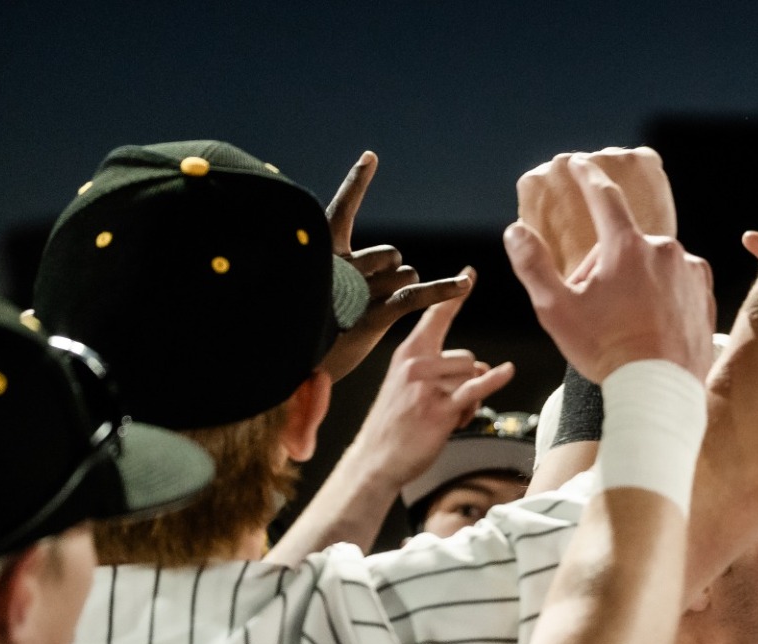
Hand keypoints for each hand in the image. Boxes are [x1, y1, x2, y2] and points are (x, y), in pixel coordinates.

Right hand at [322, 151, 474, 380]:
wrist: (291, 371)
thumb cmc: (307, 335)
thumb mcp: (324, 296)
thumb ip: (350, 276)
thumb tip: (397, 266)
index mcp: (322, 255)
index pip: (341, 209)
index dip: (356, 183)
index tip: (371, 157)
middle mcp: (340, 266)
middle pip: (391, 254)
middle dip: (391, 274)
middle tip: (367, 302)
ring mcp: (358, 289)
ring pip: (404, 274)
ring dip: (398, 292)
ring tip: (369, 319)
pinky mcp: (376, 315)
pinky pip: (417, 296)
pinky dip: (444, 290)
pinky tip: (466, 283)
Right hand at [349, 268, 515, 488]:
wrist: (376, 459)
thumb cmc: (395, 424)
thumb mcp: (406, 385)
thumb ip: (437, 368)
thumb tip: (478, 367)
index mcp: (408, 353)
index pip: (435, 316)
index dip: (453, 295)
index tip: (469, 273)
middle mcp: (416, 364)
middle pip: (468, 357)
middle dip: (469, 381)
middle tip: (448, 405)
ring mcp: (428, 385)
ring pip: (473, 376)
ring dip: (471, 398)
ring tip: (450, 417)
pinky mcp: (441, 407)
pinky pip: (476, 388)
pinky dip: (494, 381)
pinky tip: (507, 372)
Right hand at [506, 158, 716, 383]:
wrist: (659, 392)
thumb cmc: (606, 351)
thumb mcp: (556, 309)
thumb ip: (533, 265)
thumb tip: (515, 231)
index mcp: (627, 246)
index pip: (604, 196)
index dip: (587, 176)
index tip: (579, 162)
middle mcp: (664, 250)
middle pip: (624, 243)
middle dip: (603, 265)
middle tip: (591, 304)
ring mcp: (689, 272)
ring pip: (651, 265)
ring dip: (633, 281)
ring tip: (622, 322)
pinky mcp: (704, 296)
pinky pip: (675, 283)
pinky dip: (660, 296)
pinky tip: (648, 324)